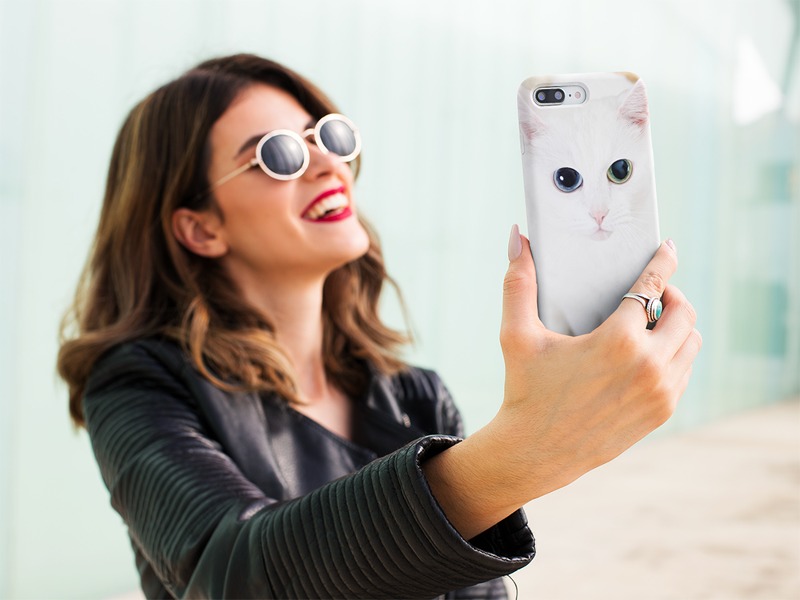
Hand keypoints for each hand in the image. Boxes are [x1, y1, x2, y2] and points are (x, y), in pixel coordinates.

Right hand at [423, 227, 700, 538]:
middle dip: (672, 295)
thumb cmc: (525, 390)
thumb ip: (518, 282)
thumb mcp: (517, 335)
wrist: (536, 452)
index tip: (669, 247)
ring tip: (652, 322)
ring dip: (678, 326)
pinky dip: (675, 355)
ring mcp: (660, 392)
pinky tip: (650, 352)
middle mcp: (648, 366)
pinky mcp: (662, 412)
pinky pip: (684, 371)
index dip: (663, 261)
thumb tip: (516, 236)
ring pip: (691, 343)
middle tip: (652, 292)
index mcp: (617, 341)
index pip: (652, 287)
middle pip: (684, 313)